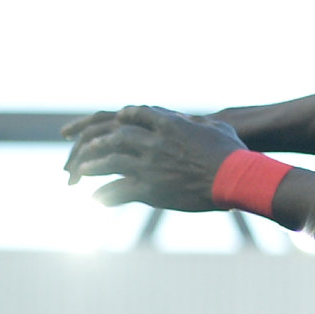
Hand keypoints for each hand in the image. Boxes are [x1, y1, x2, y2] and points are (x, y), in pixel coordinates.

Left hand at [63, 105, 245, 211]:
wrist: (234, 177)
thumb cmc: (232, 153)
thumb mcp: (218, 127)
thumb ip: (201, 123)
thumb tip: (199, 122)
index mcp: (168, 123)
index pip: (135, 114)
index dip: (122, 117)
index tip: (115, 121)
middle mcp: (152, 141)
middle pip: (114, 136)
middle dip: (97, 141)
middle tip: (85, 148)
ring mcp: (148, 165)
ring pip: (109, 161)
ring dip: (92, 166)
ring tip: (80, 172)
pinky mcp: (149, 189)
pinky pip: (117, 191)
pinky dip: (104, 195)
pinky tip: (95, 199)